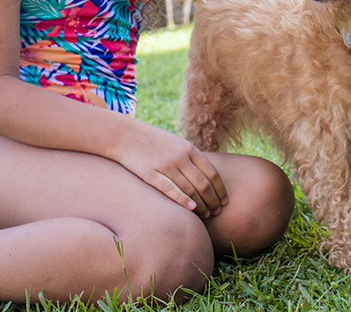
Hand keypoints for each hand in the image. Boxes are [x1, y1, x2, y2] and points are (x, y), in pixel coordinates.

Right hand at [114, 123, 228, 217]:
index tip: (225, 201)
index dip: (220, 189)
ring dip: (201, 205)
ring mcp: (166, 165)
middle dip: (213, 200)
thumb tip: (206, 174)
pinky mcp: (151, 174)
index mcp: (189, 148)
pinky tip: (191, 209)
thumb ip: (190, 156)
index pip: (212, 173)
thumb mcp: (176, 142)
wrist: (125, 135)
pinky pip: (171, 190)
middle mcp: (180, 157)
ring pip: (190, 190)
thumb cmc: (152, 140)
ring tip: (206, 215)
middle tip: (217, 212)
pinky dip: (183, 200)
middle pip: (203, 184)